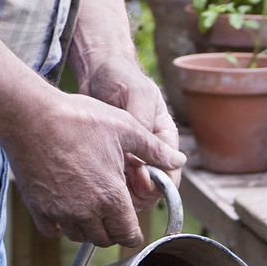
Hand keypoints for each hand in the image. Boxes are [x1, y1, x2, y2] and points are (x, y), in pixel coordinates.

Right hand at [2, 81, 184, 247]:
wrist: (28, 114)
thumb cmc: (77, 118)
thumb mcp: (125, 128)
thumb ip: (154, 150)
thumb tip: (179, 159)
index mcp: (112, 198)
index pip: (129, 236)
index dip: (133, 232)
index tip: (131, 223)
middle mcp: (87, 212)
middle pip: (106, 240)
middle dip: (112, 230)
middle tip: (111, 210)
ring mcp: (61, 213)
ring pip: (81, 237)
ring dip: (88, 228)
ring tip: (90, 205)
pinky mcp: (38, 209)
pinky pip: (54, 231)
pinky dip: (61, 225)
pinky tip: (65, 206)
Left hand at [79, 56, 181, 211]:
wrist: (96, 71)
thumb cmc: (120, 76)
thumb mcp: (137, 95)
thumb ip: (145, 126)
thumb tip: (150, 158)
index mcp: (165, 138)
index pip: (171, 174)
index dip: (158, 183)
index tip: (138, 176)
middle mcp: (152, 153)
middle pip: (154, 190)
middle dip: (139, 193)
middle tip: (118, 184)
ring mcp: (133, 159)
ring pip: (135, 192)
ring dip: (122, 194)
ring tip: (105, 181)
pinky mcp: (114, 161)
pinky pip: (116, 185)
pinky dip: (108, 187)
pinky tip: (95, 179)